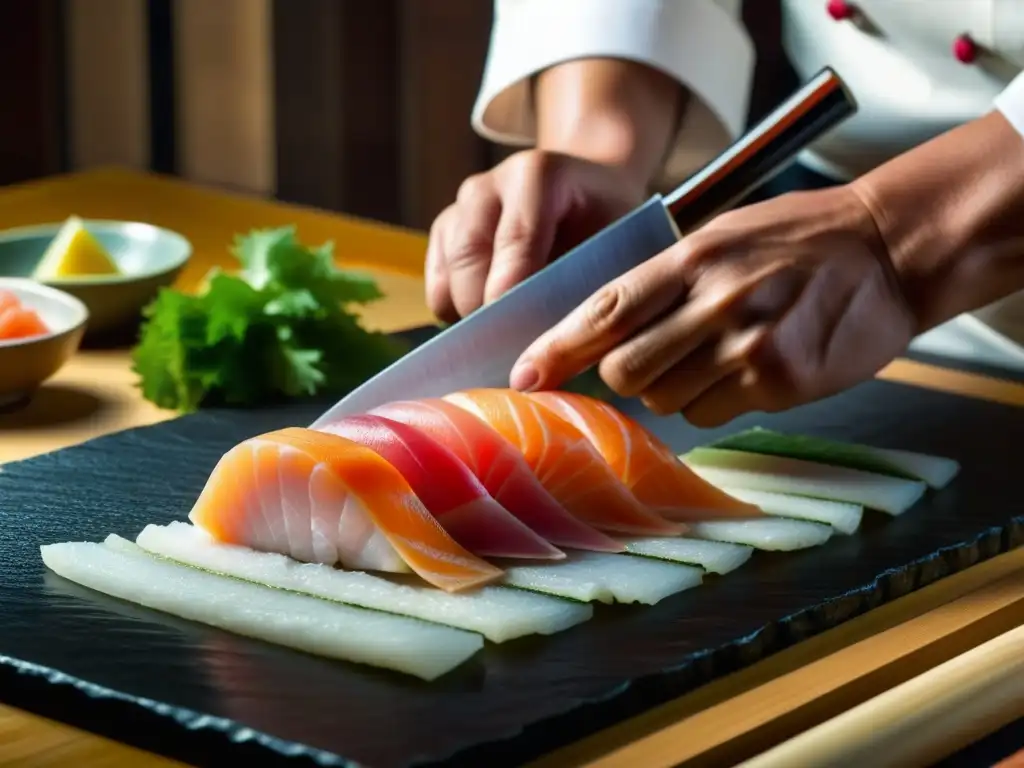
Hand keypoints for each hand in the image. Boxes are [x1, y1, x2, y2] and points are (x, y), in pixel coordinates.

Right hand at [425, 150, 645, 323]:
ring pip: (447, 276)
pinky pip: (437, 286)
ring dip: (471, 318)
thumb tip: (562, 342)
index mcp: (538, 175)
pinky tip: (491, 325)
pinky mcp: (444, 232)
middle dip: (489, 312)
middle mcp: (489, 186)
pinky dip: (457, 314)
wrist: (587, 190)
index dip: (513, 289)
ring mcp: (460, 208)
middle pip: (469, 257)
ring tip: (507, 344)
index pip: (517, 236)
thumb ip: (591, 280)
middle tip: (518, 355)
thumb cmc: (608, 223)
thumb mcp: (617, 240)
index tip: (520, 338)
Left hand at [509, 185, 917, 426]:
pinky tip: (745, 369)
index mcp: (690, 257)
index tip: (524, 376)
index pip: (603, 311)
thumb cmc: (797, 239)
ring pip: (664, 399)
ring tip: (711, 355)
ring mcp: (746, 346)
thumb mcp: (720, 237)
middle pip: (623, 370)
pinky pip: (711, 413)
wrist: (889, 249)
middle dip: (620, 377)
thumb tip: (601, 335)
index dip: (556, 349)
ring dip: (672, 389)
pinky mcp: (777, 382)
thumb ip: (662, 282)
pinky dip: (714, 401)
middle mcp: (713, 301)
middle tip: (645, 361)